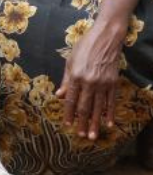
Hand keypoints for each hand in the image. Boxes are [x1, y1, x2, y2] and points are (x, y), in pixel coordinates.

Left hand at [55, 23, 122, 139]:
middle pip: (84, 107)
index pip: (71, 100)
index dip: (68, 113)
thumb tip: (60, 95)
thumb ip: (66, 80)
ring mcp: (102, 84)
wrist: (105, 38)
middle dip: (81, 122)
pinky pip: (111, 101)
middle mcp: (89, 82)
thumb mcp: (70, 61)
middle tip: (80, 136)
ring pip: (98, 108)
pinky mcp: (113, 83)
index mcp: (76, 76)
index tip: (67, 124)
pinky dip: (109, 113)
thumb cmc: (84, 47)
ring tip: (92, 136)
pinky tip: (108, 123)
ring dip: (94, 123)